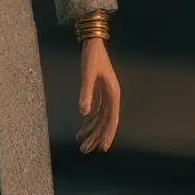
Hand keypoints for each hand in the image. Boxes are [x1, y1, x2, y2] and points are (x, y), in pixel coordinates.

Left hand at [76, 39, 120, 153]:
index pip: (112, 120)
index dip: (108, 134)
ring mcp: (106, 96)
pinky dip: (89, 121)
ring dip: (92, 131)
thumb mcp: (88, 75)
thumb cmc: (92, 58)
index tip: (103, 148)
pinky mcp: (100, 92)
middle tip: (86, 150)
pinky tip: (82, 128)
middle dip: (96, 136)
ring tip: (82, 144)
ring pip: (100, 119)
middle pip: (105, 122)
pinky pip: (96, 111)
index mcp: (113, 95)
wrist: (93, 44)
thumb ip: (86, 93)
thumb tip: (83, 113)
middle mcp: (112, 97)